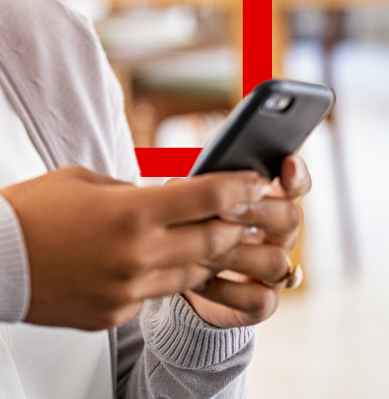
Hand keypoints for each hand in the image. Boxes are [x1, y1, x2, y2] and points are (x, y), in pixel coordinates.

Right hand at [0, 165, 268, 330]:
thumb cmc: (28, 210)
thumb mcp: (82, 180)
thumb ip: (129, 190)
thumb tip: (160, 198)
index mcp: (131, 212)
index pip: (207, 198)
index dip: (239, 188)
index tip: (253, 182)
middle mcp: (138, 255)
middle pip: (211, 241)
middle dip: (232, 225)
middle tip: (240, 213)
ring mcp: (128, 290)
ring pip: (189, 275)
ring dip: (199, 255)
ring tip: (195, 237)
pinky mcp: (114, 314)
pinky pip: (151, 296)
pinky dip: (155, 278)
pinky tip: (136, 263)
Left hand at [182, 155, 311, 327]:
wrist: (172, 279)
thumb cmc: (183, 228)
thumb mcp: (185, 204)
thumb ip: (193, 190)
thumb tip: (182, 184)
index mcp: (265, 203)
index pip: (294, 185)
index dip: (295, 175)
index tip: (287, 163)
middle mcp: (278, 236)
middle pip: (290, 218)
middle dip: (256, 211)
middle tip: (223, 209)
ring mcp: (273, 271)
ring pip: (276, 261)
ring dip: (235, 254)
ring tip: (198, 250)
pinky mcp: (261, 304)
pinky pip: (257, 298)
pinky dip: (226, 289)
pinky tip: (197, 280)